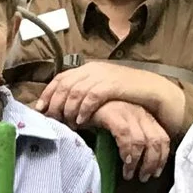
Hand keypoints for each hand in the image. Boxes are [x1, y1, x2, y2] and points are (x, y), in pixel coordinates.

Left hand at [37, 60, 171, 128]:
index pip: (61, 78)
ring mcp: (103, 76)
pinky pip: (92, 96)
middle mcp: (93, 70)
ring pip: (75, 91)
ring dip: (68, 109)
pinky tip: (81, 121)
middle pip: (64, 85)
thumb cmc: (126, 94)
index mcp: (88, 69)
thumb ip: (84, 94)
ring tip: (66, 123)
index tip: (39, 109)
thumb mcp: (101, 91)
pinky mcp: (113, 85)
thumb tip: (64, 108)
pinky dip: (83, 109)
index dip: (47, 93)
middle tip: (52, 120)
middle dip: (55, 104)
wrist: (152, 90)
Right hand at [91, 99, 170, 180]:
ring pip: (143, 141)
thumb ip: (129, 139)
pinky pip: (125, 137)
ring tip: (129, 174)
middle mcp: (139, 111)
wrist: (74, 102)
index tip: (156, 172)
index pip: (163, 137)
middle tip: (143, 177)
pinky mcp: (112, 113)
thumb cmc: (94, 117)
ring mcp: (126, 111)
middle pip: (157, 141)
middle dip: (152, 163)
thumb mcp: (117, 126)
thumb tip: (137, 162)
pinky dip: (127, 152)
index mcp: (143, 114)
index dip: (162, 157)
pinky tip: (123, 163)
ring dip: (138, 163)